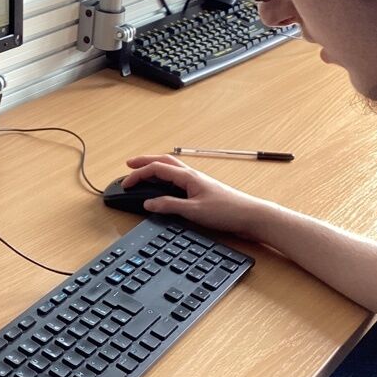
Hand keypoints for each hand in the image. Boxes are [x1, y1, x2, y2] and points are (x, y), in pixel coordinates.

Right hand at [122, 154, 276, 240]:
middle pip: (163, 161)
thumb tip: (148, 203)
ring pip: (171, 167)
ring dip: (155, 166)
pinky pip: (178, 176)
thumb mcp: (193, 211)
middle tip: (129, 165)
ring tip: (143, 171)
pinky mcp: (201, 189)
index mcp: (188, 177)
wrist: (250, 215)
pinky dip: (166, 176)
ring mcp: (197, 181)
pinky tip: (164, 184)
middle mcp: (191, 175)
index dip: (138, 175)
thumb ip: (169, 206)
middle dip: (144, 162)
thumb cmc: (226, 211)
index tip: (125, 184)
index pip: (157, 169)